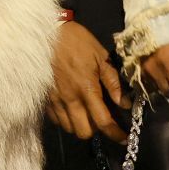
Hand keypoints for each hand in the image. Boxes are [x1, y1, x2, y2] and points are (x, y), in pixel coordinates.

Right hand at [47, 20, 128, 143]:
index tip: (124, 138)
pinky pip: (55, 118)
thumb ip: (113, 82)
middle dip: (95, 130)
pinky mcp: (44, 95)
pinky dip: (65, 118)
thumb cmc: (77, 42)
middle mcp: (69, 98)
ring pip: (68, 127)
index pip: (102, 122)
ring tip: (85, 113)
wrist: (46, 31)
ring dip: (79, 124)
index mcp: (86, 89)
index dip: (115, 134)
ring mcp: (54, 98)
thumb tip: (125, 104)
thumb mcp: (101, 56)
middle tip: (100, 118)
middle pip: (83, 132)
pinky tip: (71, 107)